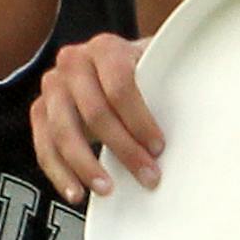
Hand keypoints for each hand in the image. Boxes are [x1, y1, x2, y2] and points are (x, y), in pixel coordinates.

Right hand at [31, 33, 162, 204]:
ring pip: (62, 131)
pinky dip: (59, 173)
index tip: (158, 147)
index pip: (120, 85)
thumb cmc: (139, 73)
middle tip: (147, 175)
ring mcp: (52, 86)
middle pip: (94, 111)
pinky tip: (76, 192)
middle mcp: (73, 61)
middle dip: (123, 149)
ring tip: (107, 189)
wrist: (110, 65)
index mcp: (105, 47)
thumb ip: (167, 86)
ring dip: (86, 166)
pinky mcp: (40, 110)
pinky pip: (44, 146)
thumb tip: (199, 124)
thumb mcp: (154, 68)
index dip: (140, 120)